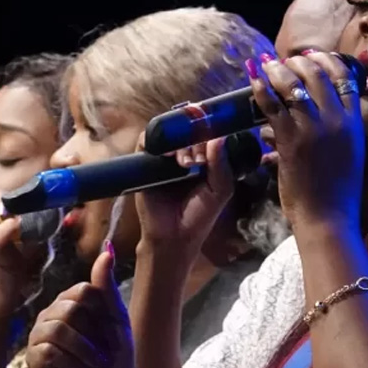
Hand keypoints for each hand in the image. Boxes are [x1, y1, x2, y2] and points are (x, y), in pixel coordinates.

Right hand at [26, 241, 140, 367]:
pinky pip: (49, 351)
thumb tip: (106, 249)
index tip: (109, 332)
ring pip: (58, 329)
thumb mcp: (116, 316)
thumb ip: (106, 286)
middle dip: (93, 335)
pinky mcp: (33, 360)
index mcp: (67, 300)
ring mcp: (38, 337)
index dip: (102, 314)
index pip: (82, 291)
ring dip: (84, 351)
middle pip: (69, 309)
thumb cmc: (115, 353)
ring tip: (91, 362)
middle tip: (100, 350)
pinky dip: (70, 363)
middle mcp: (49, 314)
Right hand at [134, 133, 236, 258]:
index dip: (210, 130)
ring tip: (187, 163)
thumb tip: (218, 138)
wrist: (174, 237)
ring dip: (179, 143)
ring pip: (169, 135)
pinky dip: (156, 141)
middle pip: (187, 131)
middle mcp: (183, 156)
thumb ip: (222, 165)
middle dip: (196, 139)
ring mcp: (163, 160)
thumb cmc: (199, 216)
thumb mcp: (220, 191)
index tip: (214, 132)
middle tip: (201, 158)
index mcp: (204, 161)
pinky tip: (169, 156)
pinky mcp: (145, 164)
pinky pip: (146, 143)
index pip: (206, 134)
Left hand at [251, 51, 363, 230]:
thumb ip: (338, 129)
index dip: (326, 61)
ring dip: (277, 70)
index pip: (344, 78)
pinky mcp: (291, 141)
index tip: (312, 57)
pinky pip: (272, 107)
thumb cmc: (336, 191)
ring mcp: (314, 129)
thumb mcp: (347, 153)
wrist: (328, 217)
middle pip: (317, 75)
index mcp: (354, 123)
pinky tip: (254, 81)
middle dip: (298, 62)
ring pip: (293, 86)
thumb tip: (317, 112)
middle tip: (283, 61)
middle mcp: (337, 121)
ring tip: (266, 64)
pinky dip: (261, 90)